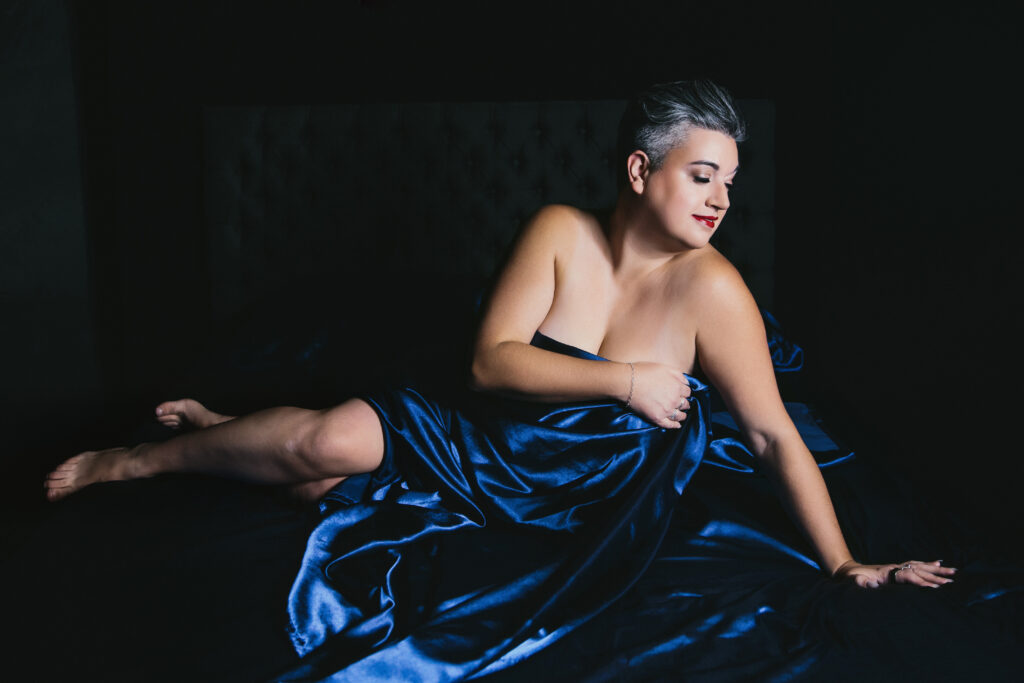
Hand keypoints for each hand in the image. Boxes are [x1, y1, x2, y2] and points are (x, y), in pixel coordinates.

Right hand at [626, 362, 691, 428]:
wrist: (627, 382)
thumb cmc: (644, 372)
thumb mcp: (665, 367)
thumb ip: (679, 375)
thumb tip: (687, 383)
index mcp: (677, 387)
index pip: (688, 392)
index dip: (684, 392)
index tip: (681, 393)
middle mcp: (674, 400)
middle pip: (685, 404)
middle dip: (684, 403)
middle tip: (681, 403)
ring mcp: (666, 410)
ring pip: (680, 415)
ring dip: (682, 415)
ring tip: (681, 415)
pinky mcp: (657, 418)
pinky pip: (669, 424)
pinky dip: (675, 425)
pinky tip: (677, 425)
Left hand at [832, 559, 955, 587]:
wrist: (847, 571)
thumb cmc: (851, 579)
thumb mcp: (853, 582)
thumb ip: (861, 584)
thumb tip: (871, 585)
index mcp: (888, 573)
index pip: (909, 577)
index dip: (922, 582)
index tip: (936, 588)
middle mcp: (895, 568)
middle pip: (919, 570)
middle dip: (935, 576)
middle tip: (952, 581)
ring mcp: (897, 567)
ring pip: (920, 566)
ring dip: (937, 570)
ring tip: (954, 571)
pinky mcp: (897, 568)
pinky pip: (915, 564)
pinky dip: (928, 564)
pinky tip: (938, 563)